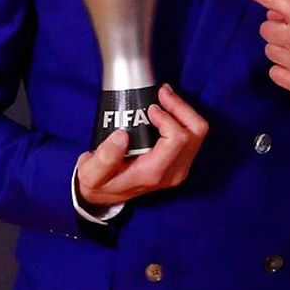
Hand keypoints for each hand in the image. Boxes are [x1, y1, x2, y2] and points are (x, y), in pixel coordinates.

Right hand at [76, 83, 208, 207]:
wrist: (105, 197)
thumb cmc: (98, 183)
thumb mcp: (91, 174)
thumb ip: (104, 158)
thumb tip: (122, 135)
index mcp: (154, 172)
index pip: (178, 139)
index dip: (168, 117)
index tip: (150, 107)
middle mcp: (173, 171)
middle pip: (195, 132)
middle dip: (181, 107)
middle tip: (162, 92)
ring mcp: (179, 167)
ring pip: (198, 131)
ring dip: (184, 110)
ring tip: (164, 96)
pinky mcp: (180, 161)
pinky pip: (193, 134)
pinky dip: (183, 116)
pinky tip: (167, 107)